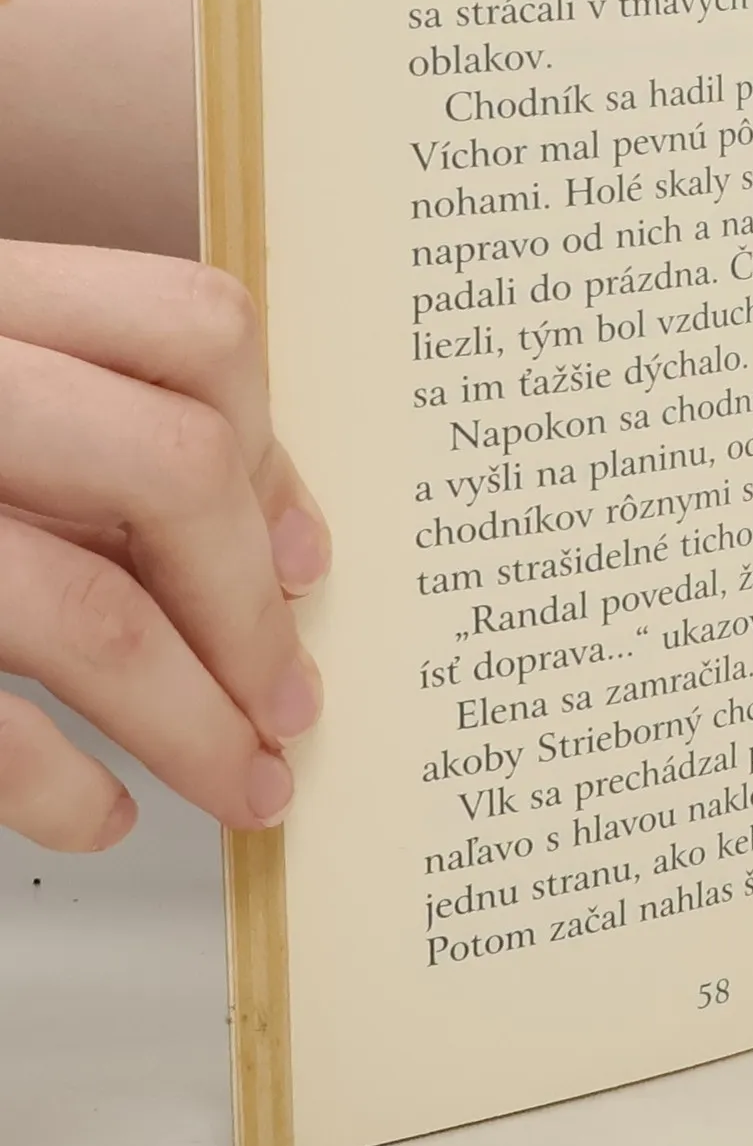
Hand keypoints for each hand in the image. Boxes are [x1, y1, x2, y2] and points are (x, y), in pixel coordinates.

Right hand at [0, 240, 329, 848]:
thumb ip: (82, 416)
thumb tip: (279, 538)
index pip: (194, 329)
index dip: (272, 452)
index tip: (300, 560)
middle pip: (171, 471)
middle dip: (251, 612)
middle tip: (291, 706)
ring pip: (87, 611)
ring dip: (195, 723)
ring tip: (246, 786)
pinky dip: (58, 786)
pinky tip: (102, 815)